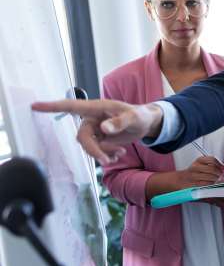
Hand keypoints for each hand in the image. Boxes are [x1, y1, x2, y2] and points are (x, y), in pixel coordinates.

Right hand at [31, 99, 163, 163]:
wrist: (146, 124)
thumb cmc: (140, 115)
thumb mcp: (134, 117)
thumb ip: (119, 122)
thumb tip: (104, 128)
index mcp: (96, 108)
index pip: (71, 107)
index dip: (52, 106)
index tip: (34, 106)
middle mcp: (91, 119)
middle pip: (82, 138)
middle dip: (94, 150)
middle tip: (107, 159)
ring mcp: (94, 130)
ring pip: (89, 147)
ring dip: (103, 153)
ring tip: (121, 153)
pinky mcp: (99, 140)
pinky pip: (96, 152)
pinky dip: (107, 155)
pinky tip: (119, 154)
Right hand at [179, 156, 223, 188]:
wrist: (182, 179)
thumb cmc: (195, 172)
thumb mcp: (202, 164)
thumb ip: (212, 165)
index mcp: (199, 160)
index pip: (212, 159)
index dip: (220, 164)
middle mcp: (196, 166)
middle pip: (212, 169)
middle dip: (219, 173)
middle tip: (221, 175)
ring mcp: (194, 175)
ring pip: (210, 177)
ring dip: (216, 179)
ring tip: (216, 179)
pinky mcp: (194, 183)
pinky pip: (207, 183)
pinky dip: (211, 184)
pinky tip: (211, 183)